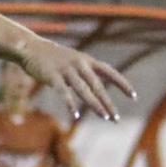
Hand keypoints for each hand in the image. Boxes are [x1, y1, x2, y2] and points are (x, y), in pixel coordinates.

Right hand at [16, 38, 133, 122]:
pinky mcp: (52, 76)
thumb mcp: (76, 61)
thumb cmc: (56, 58)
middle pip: (98, 85)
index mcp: (87, 61)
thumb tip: (105, 85)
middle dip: (108, 102)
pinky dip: (70, 104)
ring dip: (95, 104)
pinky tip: (75, 116)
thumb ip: (90, 73)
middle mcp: (80, 64)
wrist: (32, 48)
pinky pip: (63, 92)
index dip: (122, 84)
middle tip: (116, 118)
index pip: (110, 72)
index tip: (133, 96)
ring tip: (104, 117)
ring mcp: (66, 70)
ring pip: (83, 89)